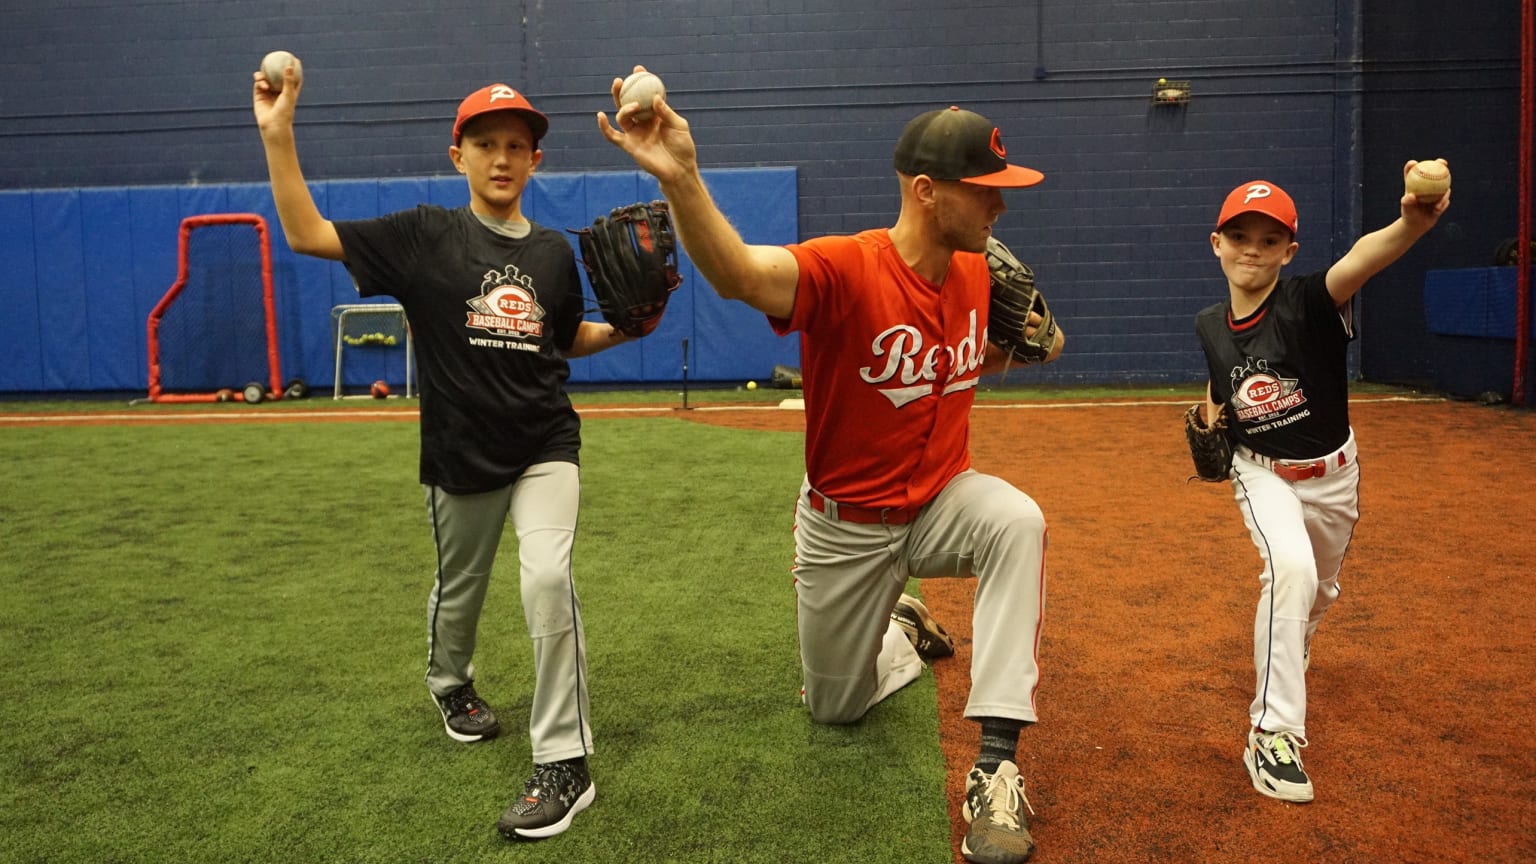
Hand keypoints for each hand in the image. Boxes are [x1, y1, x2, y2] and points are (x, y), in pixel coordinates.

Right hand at [251, 64, 299, 139]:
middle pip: (278, 76)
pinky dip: (259, 82)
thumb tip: (290, 66)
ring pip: (266, 79)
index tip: (295, 58)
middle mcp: (279, 92)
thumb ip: (288, 80)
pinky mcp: (259, 96)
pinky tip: (262, 83)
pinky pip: (258, 84)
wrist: (273, 125)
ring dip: (264, 75)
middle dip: (277, 66)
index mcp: (290, 92)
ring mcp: (269, 93)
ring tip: (264, 76)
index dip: (295, 68)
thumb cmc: (284, 112)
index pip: (293, 78)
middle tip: (277, 56)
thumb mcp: (288, 95)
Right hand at [596, 65, 696, 184]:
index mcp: (655, 114)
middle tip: (622, 79)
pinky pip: (612, 135)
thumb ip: (666, 112)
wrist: (679, 169)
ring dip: (625, 107)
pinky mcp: (628, 145)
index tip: (638, 69)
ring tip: (635, 105)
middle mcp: (643, 122)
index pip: (646, 94)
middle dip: (624, 89)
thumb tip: (655, 97)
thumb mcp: (679, 126)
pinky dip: (604, 126)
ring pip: (622, 115)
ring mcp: (635, 133)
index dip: (641, 81)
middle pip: (628, 101)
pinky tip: (599, 115)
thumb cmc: (683, 147)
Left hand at [1399, 159, 1450, 230]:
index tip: (1413, 163)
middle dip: (1440, 164)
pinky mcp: (1443, 199)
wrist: (1417, 225)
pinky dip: (1442, 205)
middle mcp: (1427, 186)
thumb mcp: (1406, 209)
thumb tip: (1411, 196)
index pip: (1412, 172)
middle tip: (1442, 163)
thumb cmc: (1409, 215)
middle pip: (1434, 172)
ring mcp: (1436, 192)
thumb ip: (1407, 202)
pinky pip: (1445, 201)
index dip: (1412, 165)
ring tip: (1437, 205)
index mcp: (1415, 185)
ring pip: (1444, 188)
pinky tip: (1437, 210)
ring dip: (1443, 194)